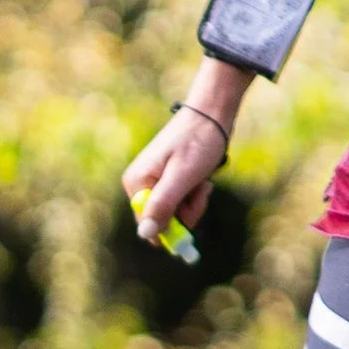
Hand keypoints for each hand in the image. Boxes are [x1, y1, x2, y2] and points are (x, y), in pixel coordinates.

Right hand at [121, 106, 226, 245]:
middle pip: (163, 220)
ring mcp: (154, 182)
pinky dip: (195, 194)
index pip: (150, 226)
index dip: (173, 226)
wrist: (212, 114)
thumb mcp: (182, 176)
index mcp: (136, 182)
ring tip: (202, 181)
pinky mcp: (168, 180)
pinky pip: (181, 201)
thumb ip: (163, 204)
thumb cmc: (198, 142)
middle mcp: (140, 183)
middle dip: (187, 210)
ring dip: (194, 201)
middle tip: (201, 190)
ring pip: (176, 212)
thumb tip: (146, 234)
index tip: (193, 209)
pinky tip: (202, 179)